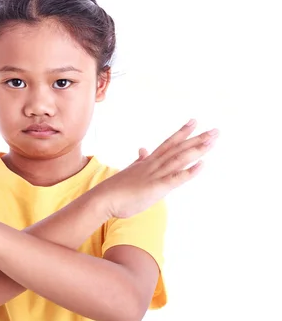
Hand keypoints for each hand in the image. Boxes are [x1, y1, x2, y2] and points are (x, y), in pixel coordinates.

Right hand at [93, 119, 218, 218]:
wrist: (103, 198)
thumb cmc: (116, 189)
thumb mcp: (131, 171)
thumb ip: (140, 160)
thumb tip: (143, 149)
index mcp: (148, 162)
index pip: (169, 143)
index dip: (182, 132)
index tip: (195, 121)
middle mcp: (154, 165)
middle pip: (178, 148)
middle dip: (198, 138)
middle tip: (216, 130)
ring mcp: (155, 175)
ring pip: (179, 159)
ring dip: (197, 149)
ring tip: (213, 140)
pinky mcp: (157, 188)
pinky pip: (176, 178)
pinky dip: (190, 171)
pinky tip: (203, 165)